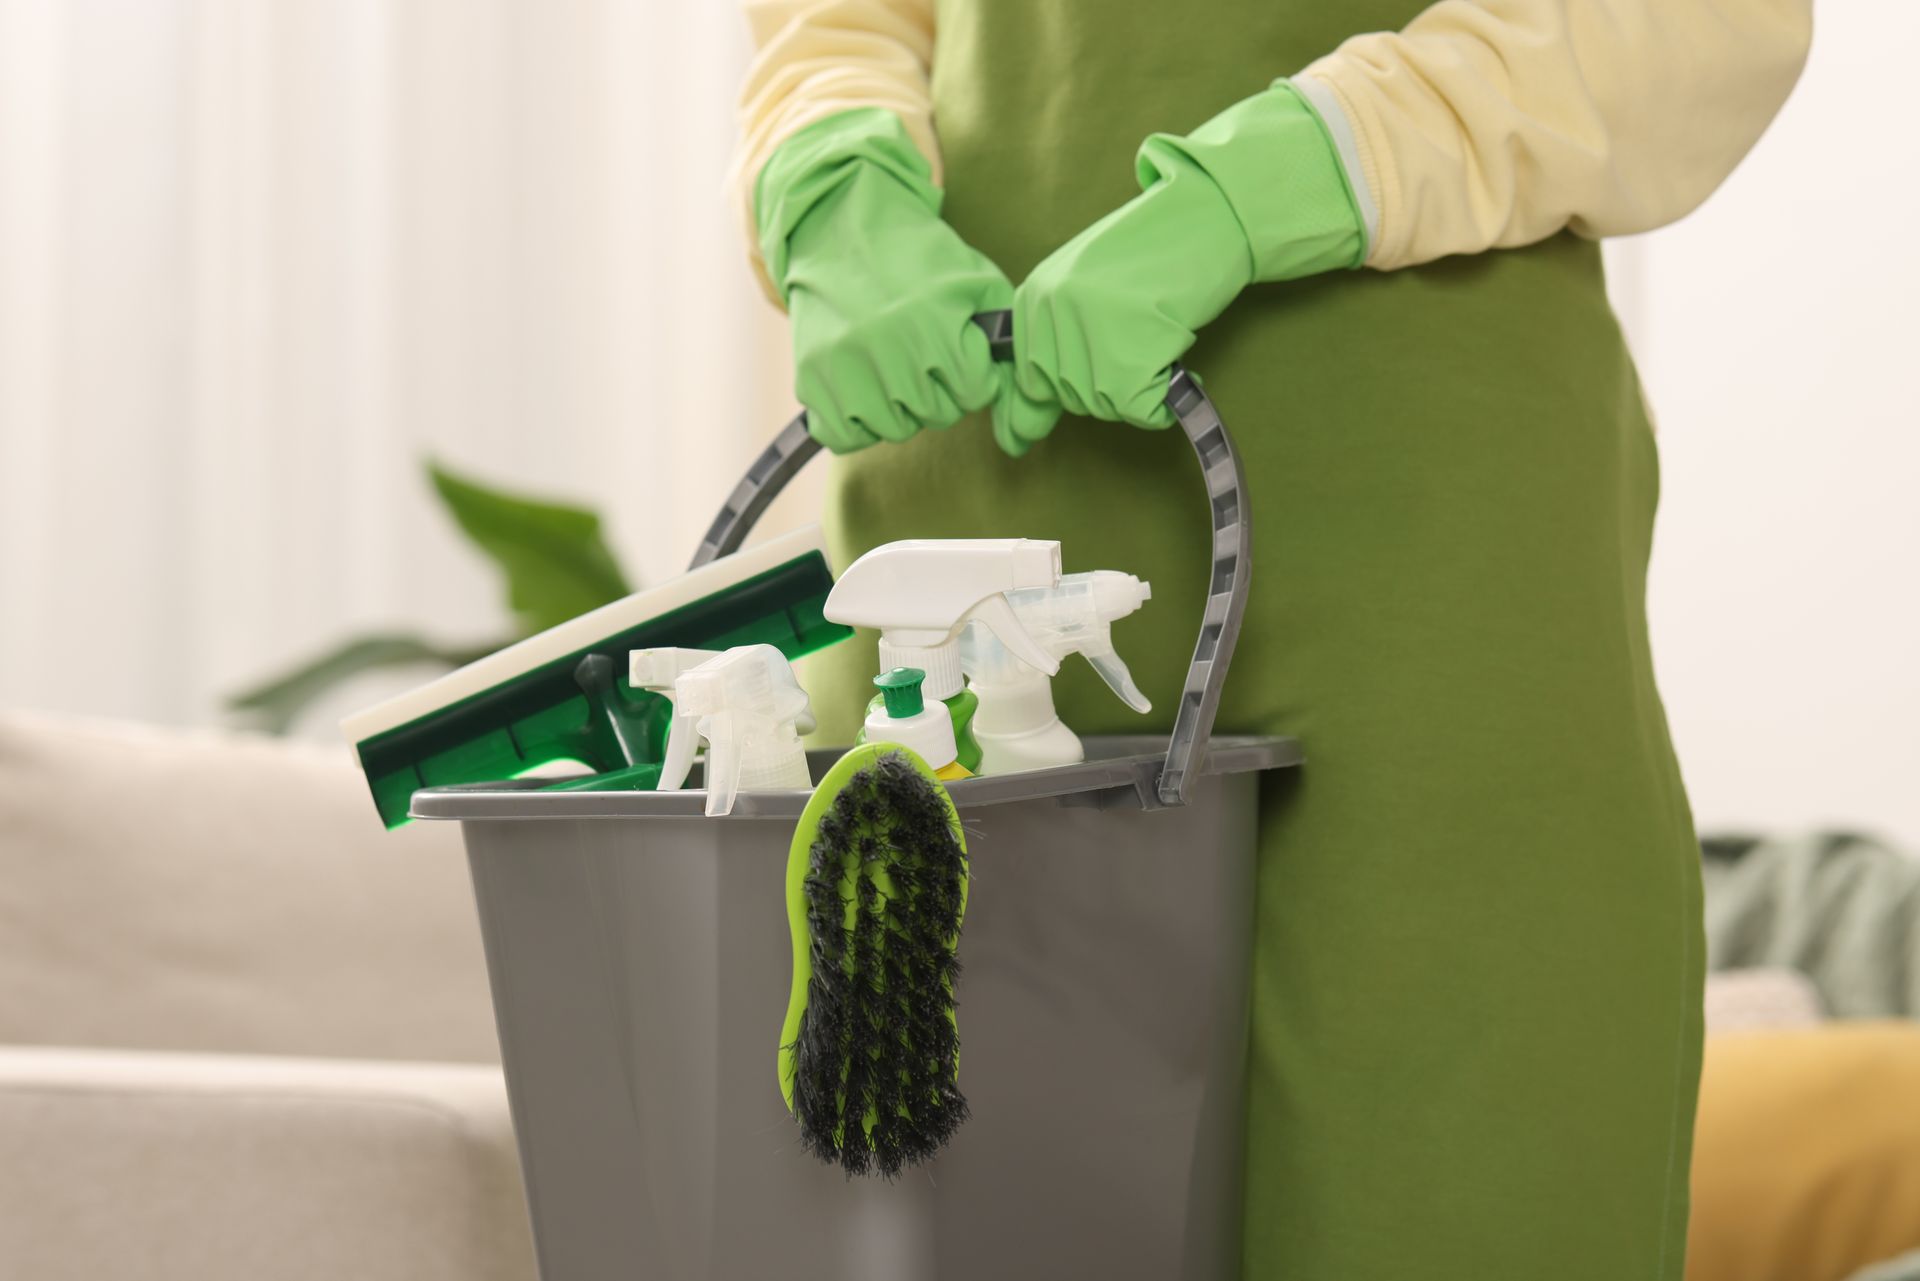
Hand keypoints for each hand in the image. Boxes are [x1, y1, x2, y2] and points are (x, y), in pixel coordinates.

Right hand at [761, 110, 1013, 453]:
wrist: (841, 226)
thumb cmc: (919, 259)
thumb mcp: (976, 282)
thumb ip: (1006, 340)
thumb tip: (1022, 411)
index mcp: (934, 323)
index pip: (974, 393)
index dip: (973, 375)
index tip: (959, 354)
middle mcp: (888, 348)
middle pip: (936, 414)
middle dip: (939, 390)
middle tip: (924, 356)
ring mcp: (844, 365)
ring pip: (893, 428)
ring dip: (900, 407)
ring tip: (894, 367)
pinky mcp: (811, 378)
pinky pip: (843, 436)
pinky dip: (856, 423)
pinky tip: (863, 390)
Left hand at [1010, 158, 1252, 437]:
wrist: (1207, 219)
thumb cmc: (1151, 252)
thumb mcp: (1083, 286)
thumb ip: (1055, 339)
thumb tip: (1019, 432)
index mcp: (1032, 299)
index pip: (1032, 380)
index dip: (1071, 384)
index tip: (1105, 368)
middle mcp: (1051, 316)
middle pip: (1072, 396)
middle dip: (1112, 381)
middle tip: (1144, 338)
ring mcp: (1087, 335)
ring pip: (1106, 405)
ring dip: (1140, 386)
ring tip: (1159, 339)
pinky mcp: (1128, 355)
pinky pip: (1141, 409)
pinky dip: (1165, 399)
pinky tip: (1178, 364)